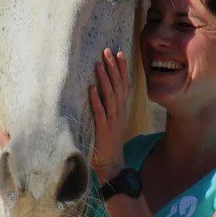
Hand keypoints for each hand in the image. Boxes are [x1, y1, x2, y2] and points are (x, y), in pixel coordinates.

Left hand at [89, 48, 128, 182]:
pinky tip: (91, 89)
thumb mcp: (112, 121)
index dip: (122, 68)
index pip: (124, 84)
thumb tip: (100, 90)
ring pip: (110, 96)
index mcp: (122, 110)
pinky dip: (95, 100)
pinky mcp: (103, 130)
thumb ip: (109, 107)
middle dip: (113, 67)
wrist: (112, 165)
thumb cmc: (108, 143)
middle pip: (118, 86)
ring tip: (99, 64)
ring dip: (105, 79)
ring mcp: (112, 121)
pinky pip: (100, 113)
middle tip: (107, 51)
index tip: (118, 53)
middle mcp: (119, 112)